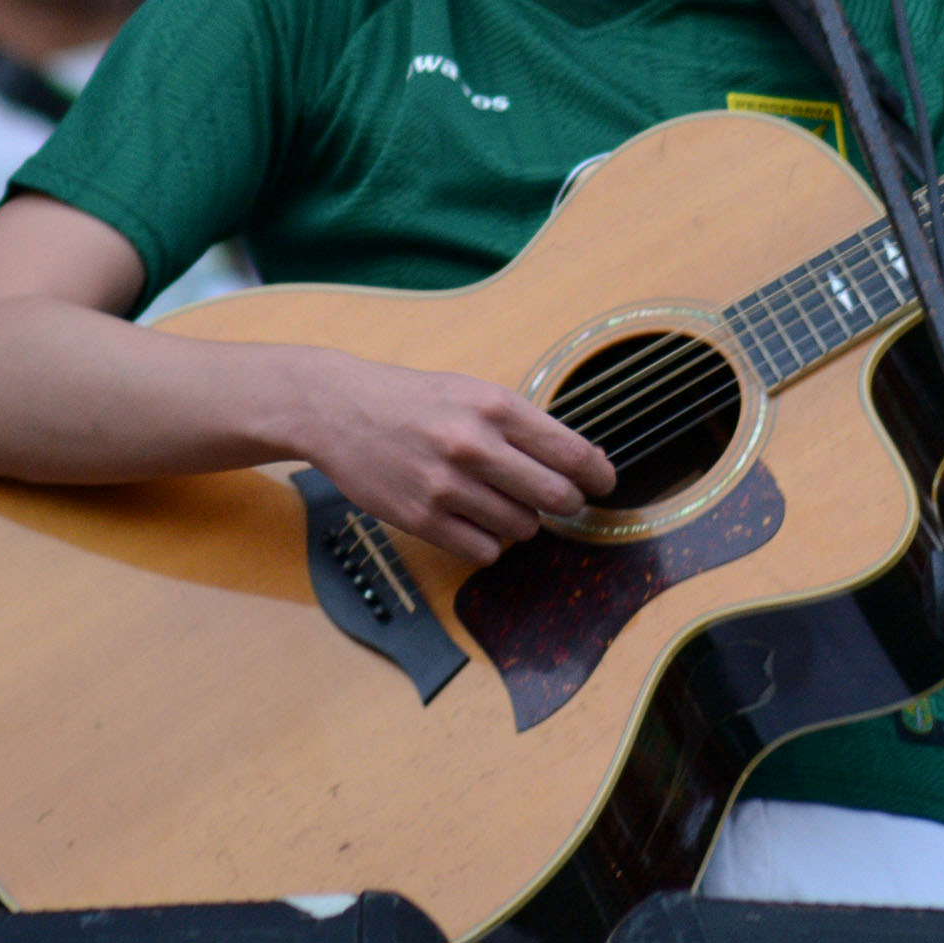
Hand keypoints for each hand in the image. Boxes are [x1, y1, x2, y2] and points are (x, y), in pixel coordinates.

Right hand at [287, 349, 615, 566]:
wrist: (340, 409)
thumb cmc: (417, 401)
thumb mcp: (475, 393)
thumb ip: (526, 426)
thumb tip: (587, 462)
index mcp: (495, 407)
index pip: (573, 454)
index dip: (599, 475)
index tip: (602, 483)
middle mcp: (473, 445)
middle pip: (557, 498)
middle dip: (566, 503)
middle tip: (558, 500)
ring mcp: (445, 486)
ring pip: (522, 528)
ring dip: (521, 521)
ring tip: (498, 499)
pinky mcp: (421, 519)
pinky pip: (484, 551)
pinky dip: (488, 541)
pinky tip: (473, 519)